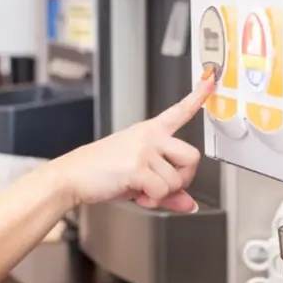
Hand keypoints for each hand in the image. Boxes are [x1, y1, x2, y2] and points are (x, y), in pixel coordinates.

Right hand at [56, 71, 215, 212]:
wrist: (72, 176)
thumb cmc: (101, 172)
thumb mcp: (138, 178)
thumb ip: (166, 189)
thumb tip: (188, 203)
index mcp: (150, 131)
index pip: (179, 110)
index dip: (198, 95)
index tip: (210, 78)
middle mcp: (149, 137)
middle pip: (192, 156)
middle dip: (184, 178)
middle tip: (166, 185)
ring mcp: (143, 150)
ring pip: (176, 181)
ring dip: (162, 194)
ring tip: (143, 191)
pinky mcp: (137, 167)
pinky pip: (162, 191)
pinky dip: (152, 201)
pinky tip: (138, 195)